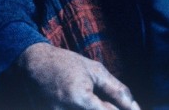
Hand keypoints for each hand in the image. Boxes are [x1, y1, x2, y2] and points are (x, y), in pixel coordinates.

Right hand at [12, 43, 139, 109]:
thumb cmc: (65, 64)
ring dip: (95, 109)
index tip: (128, 109)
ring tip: (91, 99)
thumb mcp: (94, 70)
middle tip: (104, 101)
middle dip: (106, 109)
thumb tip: (135, 108)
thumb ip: (116, 90)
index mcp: (80, 97)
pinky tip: (83, 104)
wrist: (33, 63)